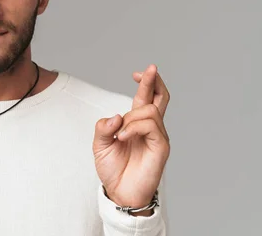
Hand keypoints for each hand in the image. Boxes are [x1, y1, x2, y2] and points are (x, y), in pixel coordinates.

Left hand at [93, 64, 169, 212]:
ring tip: (120, 135)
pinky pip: (151, 126)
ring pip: (150, 110)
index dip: (145, 82)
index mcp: (136, 123)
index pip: (146, 97)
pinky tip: (123, 138)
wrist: (119, 193)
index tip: (136, 73)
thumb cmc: (113, 169)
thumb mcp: (100, 144)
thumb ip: (103, 127)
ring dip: (131, 118)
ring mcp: (158, 136)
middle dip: (155, 80)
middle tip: (150, 69)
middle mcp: (150, 127)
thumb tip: (116, 116)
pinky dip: (133, 128)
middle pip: (161, 96)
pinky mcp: (161, 147)